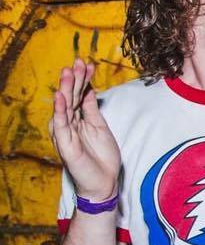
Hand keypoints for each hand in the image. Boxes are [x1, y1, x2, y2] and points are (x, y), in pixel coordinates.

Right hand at [49, 58, 120, 200]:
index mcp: (78, 118)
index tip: (89, 64)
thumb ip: (91, 109)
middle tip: (78, 62)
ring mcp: (65, 132)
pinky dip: (60, 110)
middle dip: (75, 79)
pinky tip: (61, 97)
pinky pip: (61, 124)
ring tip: (68, 72)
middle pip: (71, 97)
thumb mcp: (99, 127)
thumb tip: (89, 89)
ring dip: (66, 89)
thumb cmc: (101, 157)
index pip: (80, 95)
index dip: (84, 80)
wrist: (103, 182)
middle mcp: (69, 123)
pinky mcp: (64, 143)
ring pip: (64, 107)